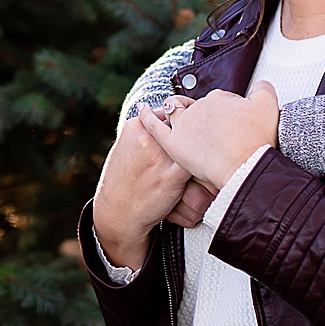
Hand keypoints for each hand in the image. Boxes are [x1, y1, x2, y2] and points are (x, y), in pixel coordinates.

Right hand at [90, 104, 191, 272]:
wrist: (118, 213)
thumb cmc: (122, 182)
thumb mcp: (124, 148)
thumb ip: (142, 131)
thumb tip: (160, 118)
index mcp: (135, 127)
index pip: (166, 112)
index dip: (178, 120)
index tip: (185, 126)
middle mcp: (147, 138)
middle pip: (180, 124)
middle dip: (191, 129)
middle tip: (202, 134)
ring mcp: (160, 156)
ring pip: (191, 141)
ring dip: (200, 145)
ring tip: (207, 150)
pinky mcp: (172, 176)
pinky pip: (196, 163)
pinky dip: (203, 164)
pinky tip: (205, 168)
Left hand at [145, 82, 281, 188]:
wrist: (245, 168)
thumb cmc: (257, 143)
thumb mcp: (269, 107)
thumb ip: (263, 90)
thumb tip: (259, 85)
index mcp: (219, 99)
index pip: (217, 102)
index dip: (225, 115)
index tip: (231, 127)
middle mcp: (199, 108)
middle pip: (196, 109)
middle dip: (202, 117)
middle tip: (212, 134)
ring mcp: (184, 125)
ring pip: (174, 112)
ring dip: (174, 112)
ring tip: (182, 125)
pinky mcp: (173, 143)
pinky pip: (154, 126)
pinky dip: (146, 116)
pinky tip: (142, 110)